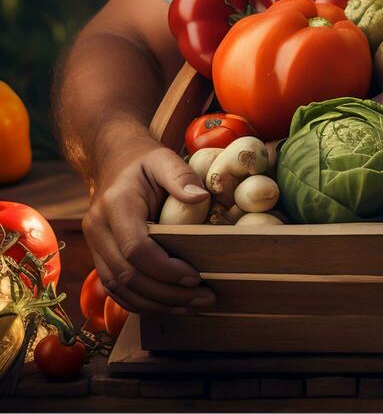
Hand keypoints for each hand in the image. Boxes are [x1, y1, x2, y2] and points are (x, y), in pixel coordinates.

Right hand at [82, 134, 216, 313]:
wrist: (112, 161)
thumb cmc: (143, 161)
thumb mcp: (163, 158)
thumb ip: (181, 176)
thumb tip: (201, 198)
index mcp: (115, 205)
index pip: (135, 249)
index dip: (164, 268)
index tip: (195, 276)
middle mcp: (98, 229)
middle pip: (127, 276)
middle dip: (166, 294)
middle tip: (204, 299)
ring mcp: (95, 245)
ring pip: (119, 289)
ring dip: (156, 304)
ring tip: (193, 306)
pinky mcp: (100, 256)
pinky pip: (116, 289)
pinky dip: (142, 302)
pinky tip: (170, 305)